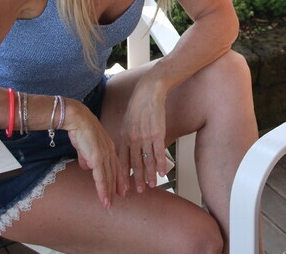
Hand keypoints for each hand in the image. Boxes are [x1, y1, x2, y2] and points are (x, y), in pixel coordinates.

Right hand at [65, 100, 120, 208]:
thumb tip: (87, 167)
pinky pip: (102, 178)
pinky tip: (105, 198)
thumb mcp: (85, 146)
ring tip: (108, 204)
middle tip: (117, 200)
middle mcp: (110, 152)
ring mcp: (105, 155)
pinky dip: (103, 190)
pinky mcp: (98, 158)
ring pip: (109, 178)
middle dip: (116, 188)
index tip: (122, 188)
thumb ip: (87, 157)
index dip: (119, 178)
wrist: (77, 120)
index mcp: (109, 148)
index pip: (116, 166)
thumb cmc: (80, 130)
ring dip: (109, 193)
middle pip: (114, 173)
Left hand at [117, 75, 168, 193]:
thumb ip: (126, 138)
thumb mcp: (126, 123)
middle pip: (134, 164)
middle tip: (138, 191)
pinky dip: (160, 164)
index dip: (122, 175)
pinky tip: (162, 172)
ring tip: (152, 185)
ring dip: (149, 175)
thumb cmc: (138, 108)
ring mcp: (145, 137)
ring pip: (147, 160)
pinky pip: (159, 152)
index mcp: (123, 137)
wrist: (148, 94)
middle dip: (136, 179)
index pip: (122, 161)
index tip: (123, 187)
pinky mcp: (157, 133)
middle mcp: (133, 139)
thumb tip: (125, 151)